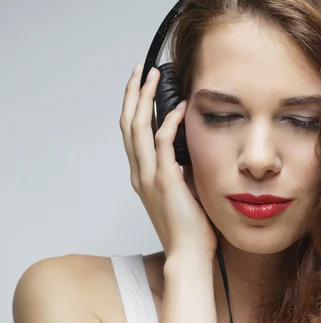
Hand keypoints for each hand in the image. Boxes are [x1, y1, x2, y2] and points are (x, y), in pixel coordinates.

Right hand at [119, 64, 217, 258]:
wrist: (188, 254)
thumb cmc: (188, 227)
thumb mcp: (181, 192)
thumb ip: (179, 170)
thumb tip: (190, 151)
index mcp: (142, 175)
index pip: (131, 133)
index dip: (132, 105)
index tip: (140, 85)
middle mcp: (140, 173)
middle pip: (128, 123)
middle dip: (133, 93)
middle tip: (141, 69)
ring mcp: (150, 177)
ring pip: (138, 128)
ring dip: (144, 98)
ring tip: (153, 76)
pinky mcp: (166, 181)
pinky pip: (163, 144)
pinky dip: (169, 122)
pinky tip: (179, 108)